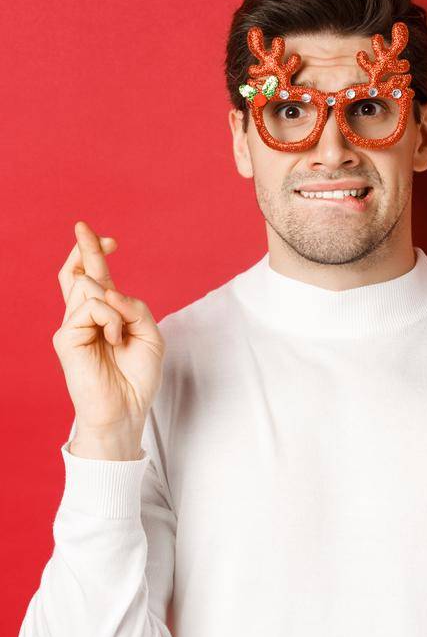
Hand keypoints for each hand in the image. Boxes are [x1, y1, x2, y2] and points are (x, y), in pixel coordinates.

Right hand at [53, 221, 164, 460]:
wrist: (127, 408)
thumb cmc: (138, 375)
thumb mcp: (150, 334)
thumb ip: (133, 307)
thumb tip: (107, 289)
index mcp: (105, 315)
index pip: (94, 278)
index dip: (96, 255)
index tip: (109, 239)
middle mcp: (85, 317)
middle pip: (79, 274)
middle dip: (86, 249)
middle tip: (85, 227)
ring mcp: (73, 326)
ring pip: (90, 288)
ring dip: (114, 304)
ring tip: (119, 334)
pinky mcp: (66, 337)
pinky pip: (90, 308)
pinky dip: (109, 319)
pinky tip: (113, 339)